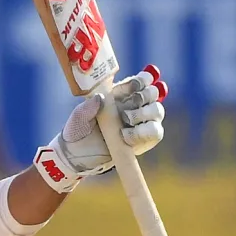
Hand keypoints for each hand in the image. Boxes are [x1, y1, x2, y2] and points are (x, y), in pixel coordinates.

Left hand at [33, 64, 167, 193]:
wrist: (78, 156)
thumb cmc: (78, 131)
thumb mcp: (78, 117)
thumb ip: (88, 107)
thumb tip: (101, 98)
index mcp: (118, 95)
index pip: (139, 81)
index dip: (143, 79)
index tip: (136, 84)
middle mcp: (133, 106)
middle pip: (153, 93)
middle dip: (147, 94)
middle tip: (135, 100)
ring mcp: (140, 123)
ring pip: (157, 111)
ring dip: (145, 113)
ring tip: (127, 119)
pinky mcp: (144, 140)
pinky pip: (155, 132)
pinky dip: (143, 132)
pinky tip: (127, 136)